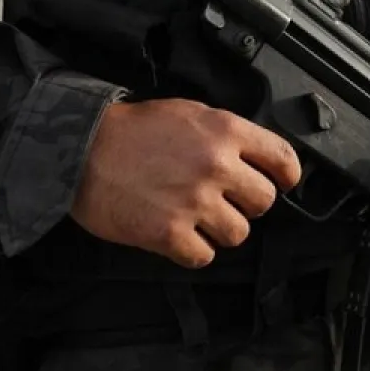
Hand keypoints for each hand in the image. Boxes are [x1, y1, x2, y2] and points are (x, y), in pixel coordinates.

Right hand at [70, 99, 301, 268]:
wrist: (81, 149)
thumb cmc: (133, 129)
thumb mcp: (190, 113)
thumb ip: (226, 135)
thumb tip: (257, 158)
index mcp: (226, 132)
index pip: (283, 158)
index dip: (287, 175)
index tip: (283, 182)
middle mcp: (216, 167)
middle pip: (264, 202)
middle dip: (247, 203)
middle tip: (224, 199)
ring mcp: (194, 203)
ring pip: (238, 234)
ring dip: (221, 229)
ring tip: (197, 217)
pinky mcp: (169, 235)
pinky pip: (205, 256)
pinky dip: (193, 250)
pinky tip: (179, 234)